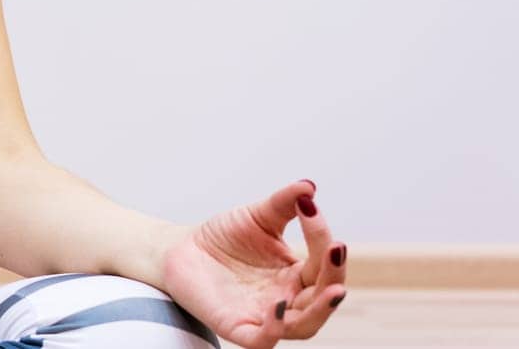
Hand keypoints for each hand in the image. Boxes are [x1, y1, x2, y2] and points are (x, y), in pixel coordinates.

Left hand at [157, 178, 347, 348]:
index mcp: (297, 275)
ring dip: (319, 309)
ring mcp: (265, 317)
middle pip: (323, 299)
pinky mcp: (238, 328)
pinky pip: (263, 340)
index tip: (308, 207)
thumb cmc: (225, 237)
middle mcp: (288, 299)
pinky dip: (274, 329)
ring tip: (330, 289)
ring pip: (304, 326)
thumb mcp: (257, 216)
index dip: (322, 238)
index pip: (323, 264)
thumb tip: (308, 186)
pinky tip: (279, 307)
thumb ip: (284, 203)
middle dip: (335, 276)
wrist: (182, 250)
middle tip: (336, 249)